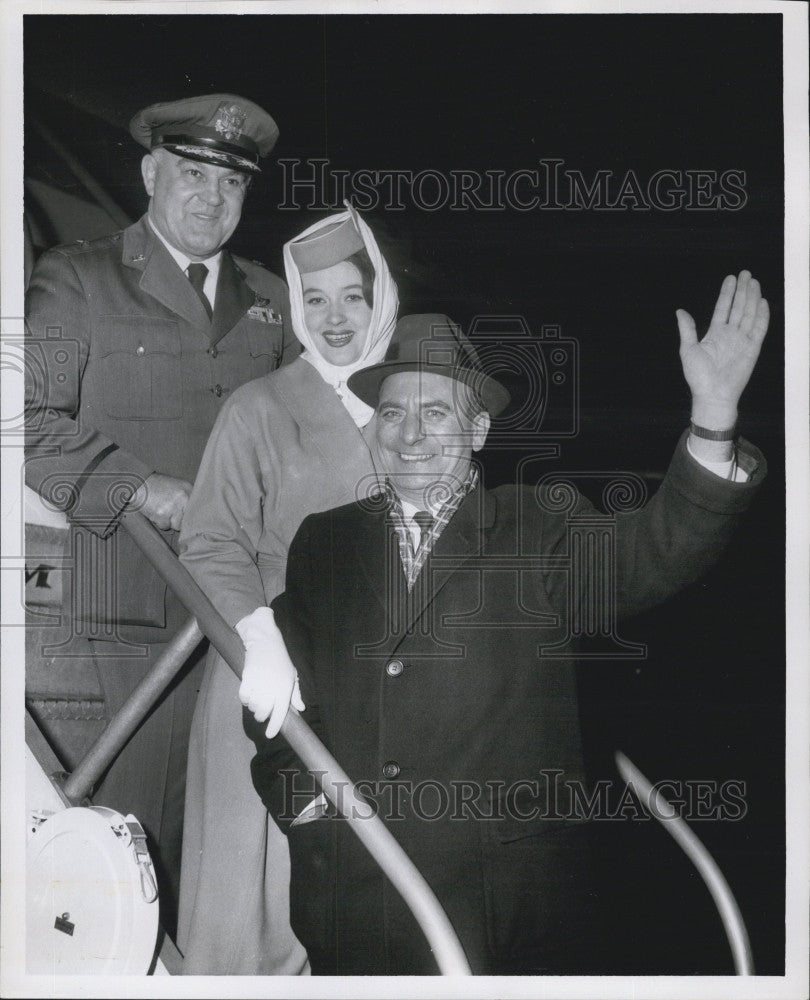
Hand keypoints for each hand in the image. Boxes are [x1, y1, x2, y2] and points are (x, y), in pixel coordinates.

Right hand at [130, 473, 192, 531]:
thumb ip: (188, 497)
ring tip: (163, 510)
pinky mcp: (162, 514)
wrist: (139, 484)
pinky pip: (165, 526)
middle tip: (171, 511)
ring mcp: (173, 507)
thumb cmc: (157, 486)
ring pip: (177, 525)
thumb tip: (196, 514)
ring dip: (170, 521)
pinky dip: (160, 522)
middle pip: (188, 519)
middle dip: (180, 519)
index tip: (189, 518)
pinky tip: (156, 511)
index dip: (192, 516)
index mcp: (188, 489)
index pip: (198, 509)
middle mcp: (183, 497)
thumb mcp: (177, 485)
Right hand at [236, 607, 305, 737]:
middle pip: (263, 712)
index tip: (270, 735)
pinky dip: (245, 699)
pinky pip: (243, 697)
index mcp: (285, 686)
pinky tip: (249, 694)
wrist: (265, 641)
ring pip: (252, 706)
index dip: (274, 726)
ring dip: (253, 707)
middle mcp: (272, 686)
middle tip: (263, 711)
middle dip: (262, 715)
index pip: (280, 712)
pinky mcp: (247, 677)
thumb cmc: (281, 660)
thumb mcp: (292, 675)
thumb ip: (296, 694)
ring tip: (257, 699)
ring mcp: (259, 682)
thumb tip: (301, 709)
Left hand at [676, 270, 768, 428]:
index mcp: (715, 334)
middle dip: (742, 290)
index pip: (722, 308)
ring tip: (753, 282)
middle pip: (738, 307)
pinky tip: (762, 302)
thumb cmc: (698, 376)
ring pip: (749, 314)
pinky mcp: (753, 348)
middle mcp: (730, 334)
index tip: (731, 278)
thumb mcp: (688, 349)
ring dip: (752, 298)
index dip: (727, 293)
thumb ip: (687, 329)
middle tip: (745, 273)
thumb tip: (680, 311)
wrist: (712, 394)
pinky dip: (762, 315)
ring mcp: (742, 340)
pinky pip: (759, 329)